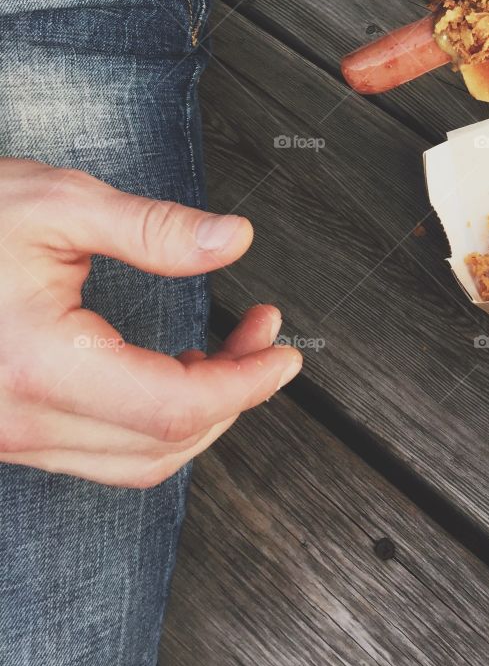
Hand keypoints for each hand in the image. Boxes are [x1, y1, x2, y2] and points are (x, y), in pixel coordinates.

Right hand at [0, 159, 301, 487]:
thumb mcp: (57, 203)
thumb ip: (153, 228)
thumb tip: (232, 241)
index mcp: (38, 364)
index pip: (174, 407)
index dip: (245, 384)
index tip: (283, 353)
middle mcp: (20, 420)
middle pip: (164, 445)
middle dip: (234, 395)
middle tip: (263, 337)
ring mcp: (10, 437)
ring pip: (135, 462)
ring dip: (198, 415)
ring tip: (229, 351)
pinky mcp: (9, 432)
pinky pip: (100, 453)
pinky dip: (153, 423)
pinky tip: (172, 371)